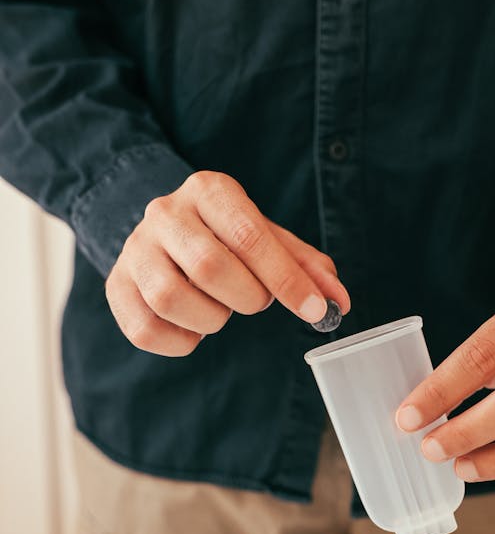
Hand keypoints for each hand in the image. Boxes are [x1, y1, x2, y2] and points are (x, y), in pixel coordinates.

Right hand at [105, 171, 349, 355]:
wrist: (164, 230)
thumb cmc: (227, 236)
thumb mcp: (268, 238)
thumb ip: (306, 268)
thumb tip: (338, 302)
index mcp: (209, 190)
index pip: (249, 236)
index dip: (286, 279)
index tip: (316, 310)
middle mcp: (165, 213)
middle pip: (209, 267)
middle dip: (247, 298)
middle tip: (255, 301)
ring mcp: (134, 249)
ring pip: (171, 298)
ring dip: (211, 319)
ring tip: (220, 310)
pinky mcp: (115, 286)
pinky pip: (145, 329)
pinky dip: (180, 342)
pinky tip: (193, 329)